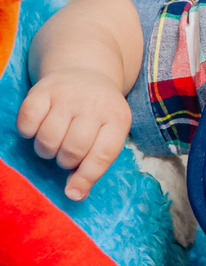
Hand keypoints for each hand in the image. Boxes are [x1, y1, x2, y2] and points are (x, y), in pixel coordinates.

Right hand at [16, 67, 132, 199]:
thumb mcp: (109, 132)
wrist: (86, 71)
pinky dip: (28, 132)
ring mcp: (69, 95)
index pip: (102, 155)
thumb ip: (96, 163)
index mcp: (118, 118)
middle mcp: (95, 104)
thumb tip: (75, 194)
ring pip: (48, 139)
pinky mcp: (43, 89)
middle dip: (65, 161)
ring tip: (54, 142)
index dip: (86, 177)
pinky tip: (38, 127)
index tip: (74, 192)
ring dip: (46, 150)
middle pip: (73, 149)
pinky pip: (27, 122)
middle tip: (66, 154)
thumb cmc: (98, 114)